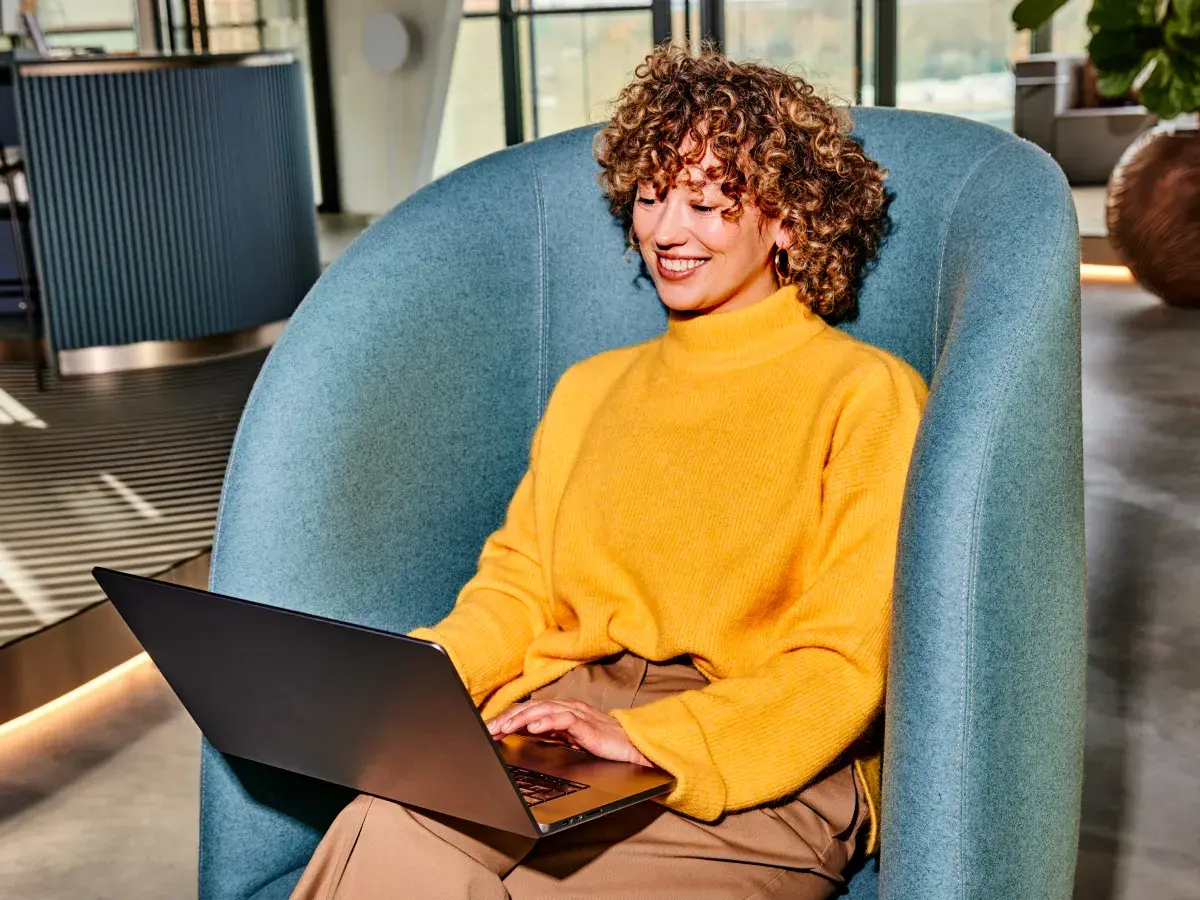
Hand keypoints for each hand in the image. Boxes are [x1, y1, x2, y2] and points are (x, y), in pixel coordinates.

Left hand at [486, 699, 652, 766]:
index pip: (529, 710)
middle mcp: (566, 707)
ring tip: (504, 727)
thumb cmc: (603, 743)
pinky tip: (533, 727)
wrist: (631, 747)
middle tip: (489, 728)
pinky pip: (563, 719)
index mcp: (561, 711)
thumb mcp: (571, 738)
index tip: (490, 728)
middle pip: (531, 707)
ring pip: (543, 709)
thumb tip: (527, 732)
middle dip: (507, 718)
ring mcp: (576, 713)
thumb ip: (552, 732)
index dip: (508, 717)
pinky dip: (547, 721)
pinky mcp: (586, 723)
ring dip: (521, 718)